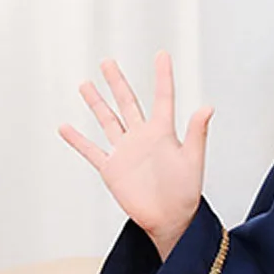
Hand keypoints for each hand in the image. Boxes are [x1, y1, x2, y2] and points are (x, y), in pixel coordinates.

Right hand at [59, 53, 212, 258]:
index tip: (162, 54)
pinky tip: (65, 127)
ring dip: (96, 103)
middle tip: (108, 62)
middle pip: (128, 103)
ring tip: (85, 84)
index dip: (162, 76)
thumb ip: (197, 133)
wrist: (171, 219)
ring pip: (108, 120)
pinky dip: (77, 140)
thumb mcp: (193, 159)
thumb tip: (207, 107)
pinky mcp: (112, 168)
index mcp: (164, 133)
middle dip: (118, 82)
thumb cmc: (186, 192)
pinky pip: (91, 150)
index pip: (163, 97)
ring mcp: (126, 151)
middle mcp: (143, 137)